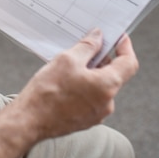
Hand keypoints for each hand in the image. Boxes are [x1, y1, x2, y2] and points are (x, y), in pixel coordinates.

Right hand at [6, 29, 138, 140]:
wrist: (30, 119)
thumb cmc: (48, 91)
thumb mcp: (67, 59)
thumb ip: (88, 46)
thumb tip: (98, 37)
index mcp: (107, 85)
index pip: (129, 63)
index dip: (125, 46)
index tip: (118, 37)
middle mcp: (107, 102)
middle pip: (113, 74)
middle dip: (101, 60)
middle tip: (84, 48)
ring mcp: (97, 114)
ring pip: (100, 86)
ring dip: (90, 73)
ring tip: (69, 67)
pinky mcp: (86, 120)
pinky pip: (91, 98)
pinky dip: (84, 87)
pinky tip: (66, 82)